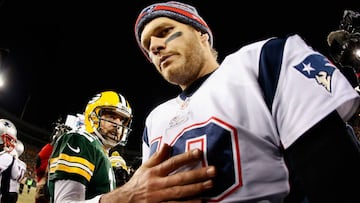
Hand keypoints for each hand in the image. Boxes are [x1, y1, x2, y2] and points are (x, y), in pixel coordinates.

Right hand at [101, 144, 215, 202]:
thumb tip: (167, 144)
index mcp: (154, 172)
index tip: (199, 152)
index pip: (172, 162)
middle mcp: (158, 184)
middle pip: (180, 178)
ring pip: (180, 192)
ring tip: (210, 184)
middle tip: (213, 170)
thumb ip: (157, 157)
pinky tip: (200, 202)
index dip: (186, 157)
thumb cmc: (136, 185)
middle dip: (197, 174)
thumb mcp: (144, 168)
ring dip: (196, 189)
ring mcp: (159, 197)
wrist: (123, 202)